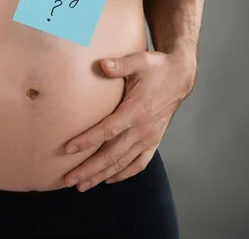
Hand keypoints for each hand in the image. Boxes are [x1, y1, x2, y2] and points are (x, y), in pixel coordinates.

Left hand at [64, 50, 195, 191]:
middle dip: (89, 169)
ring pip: (122, 163)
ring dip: (102, 176)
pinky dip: (123, 174)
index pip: (107, 130)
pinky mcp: (154, 141)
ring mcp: (149, 138)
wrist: (180, 77)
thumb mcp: (139, 61)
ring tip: (82, 186)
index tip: (68, 149)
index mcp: (136, 111)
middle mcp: (143, 129)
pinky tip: (108, 179)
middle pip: (112, 155)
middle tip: (70, 180)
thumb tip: (103, 64)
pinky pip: (138, 164)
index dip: (87, 141)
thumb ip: (120, 64)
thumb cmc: (157, 68)